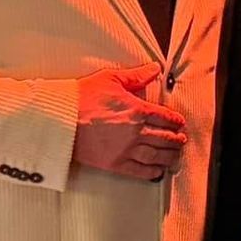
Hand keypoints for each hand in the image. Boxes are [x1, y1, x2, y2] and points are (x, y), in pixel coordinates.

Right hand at [73, 63, 186, 181]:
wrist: (59, 120)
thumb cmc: (82, 98)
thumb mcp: (111, 79)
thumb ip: (136, 76)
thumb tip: (154, 69)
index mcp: (137, 110)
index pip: (166, 117)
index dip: (176, 121)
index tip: (179, 123)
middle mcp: (136, 132)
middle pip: (166, 138)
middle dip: (176, 139)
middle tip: (181, 140)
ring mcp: (126, 150)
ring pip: (157, 155)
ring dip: (170, 156)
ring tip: (175, 155)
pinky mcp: (114, 164)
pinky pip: (140, 171)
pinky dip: (152, 172)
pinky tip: (158, 171)